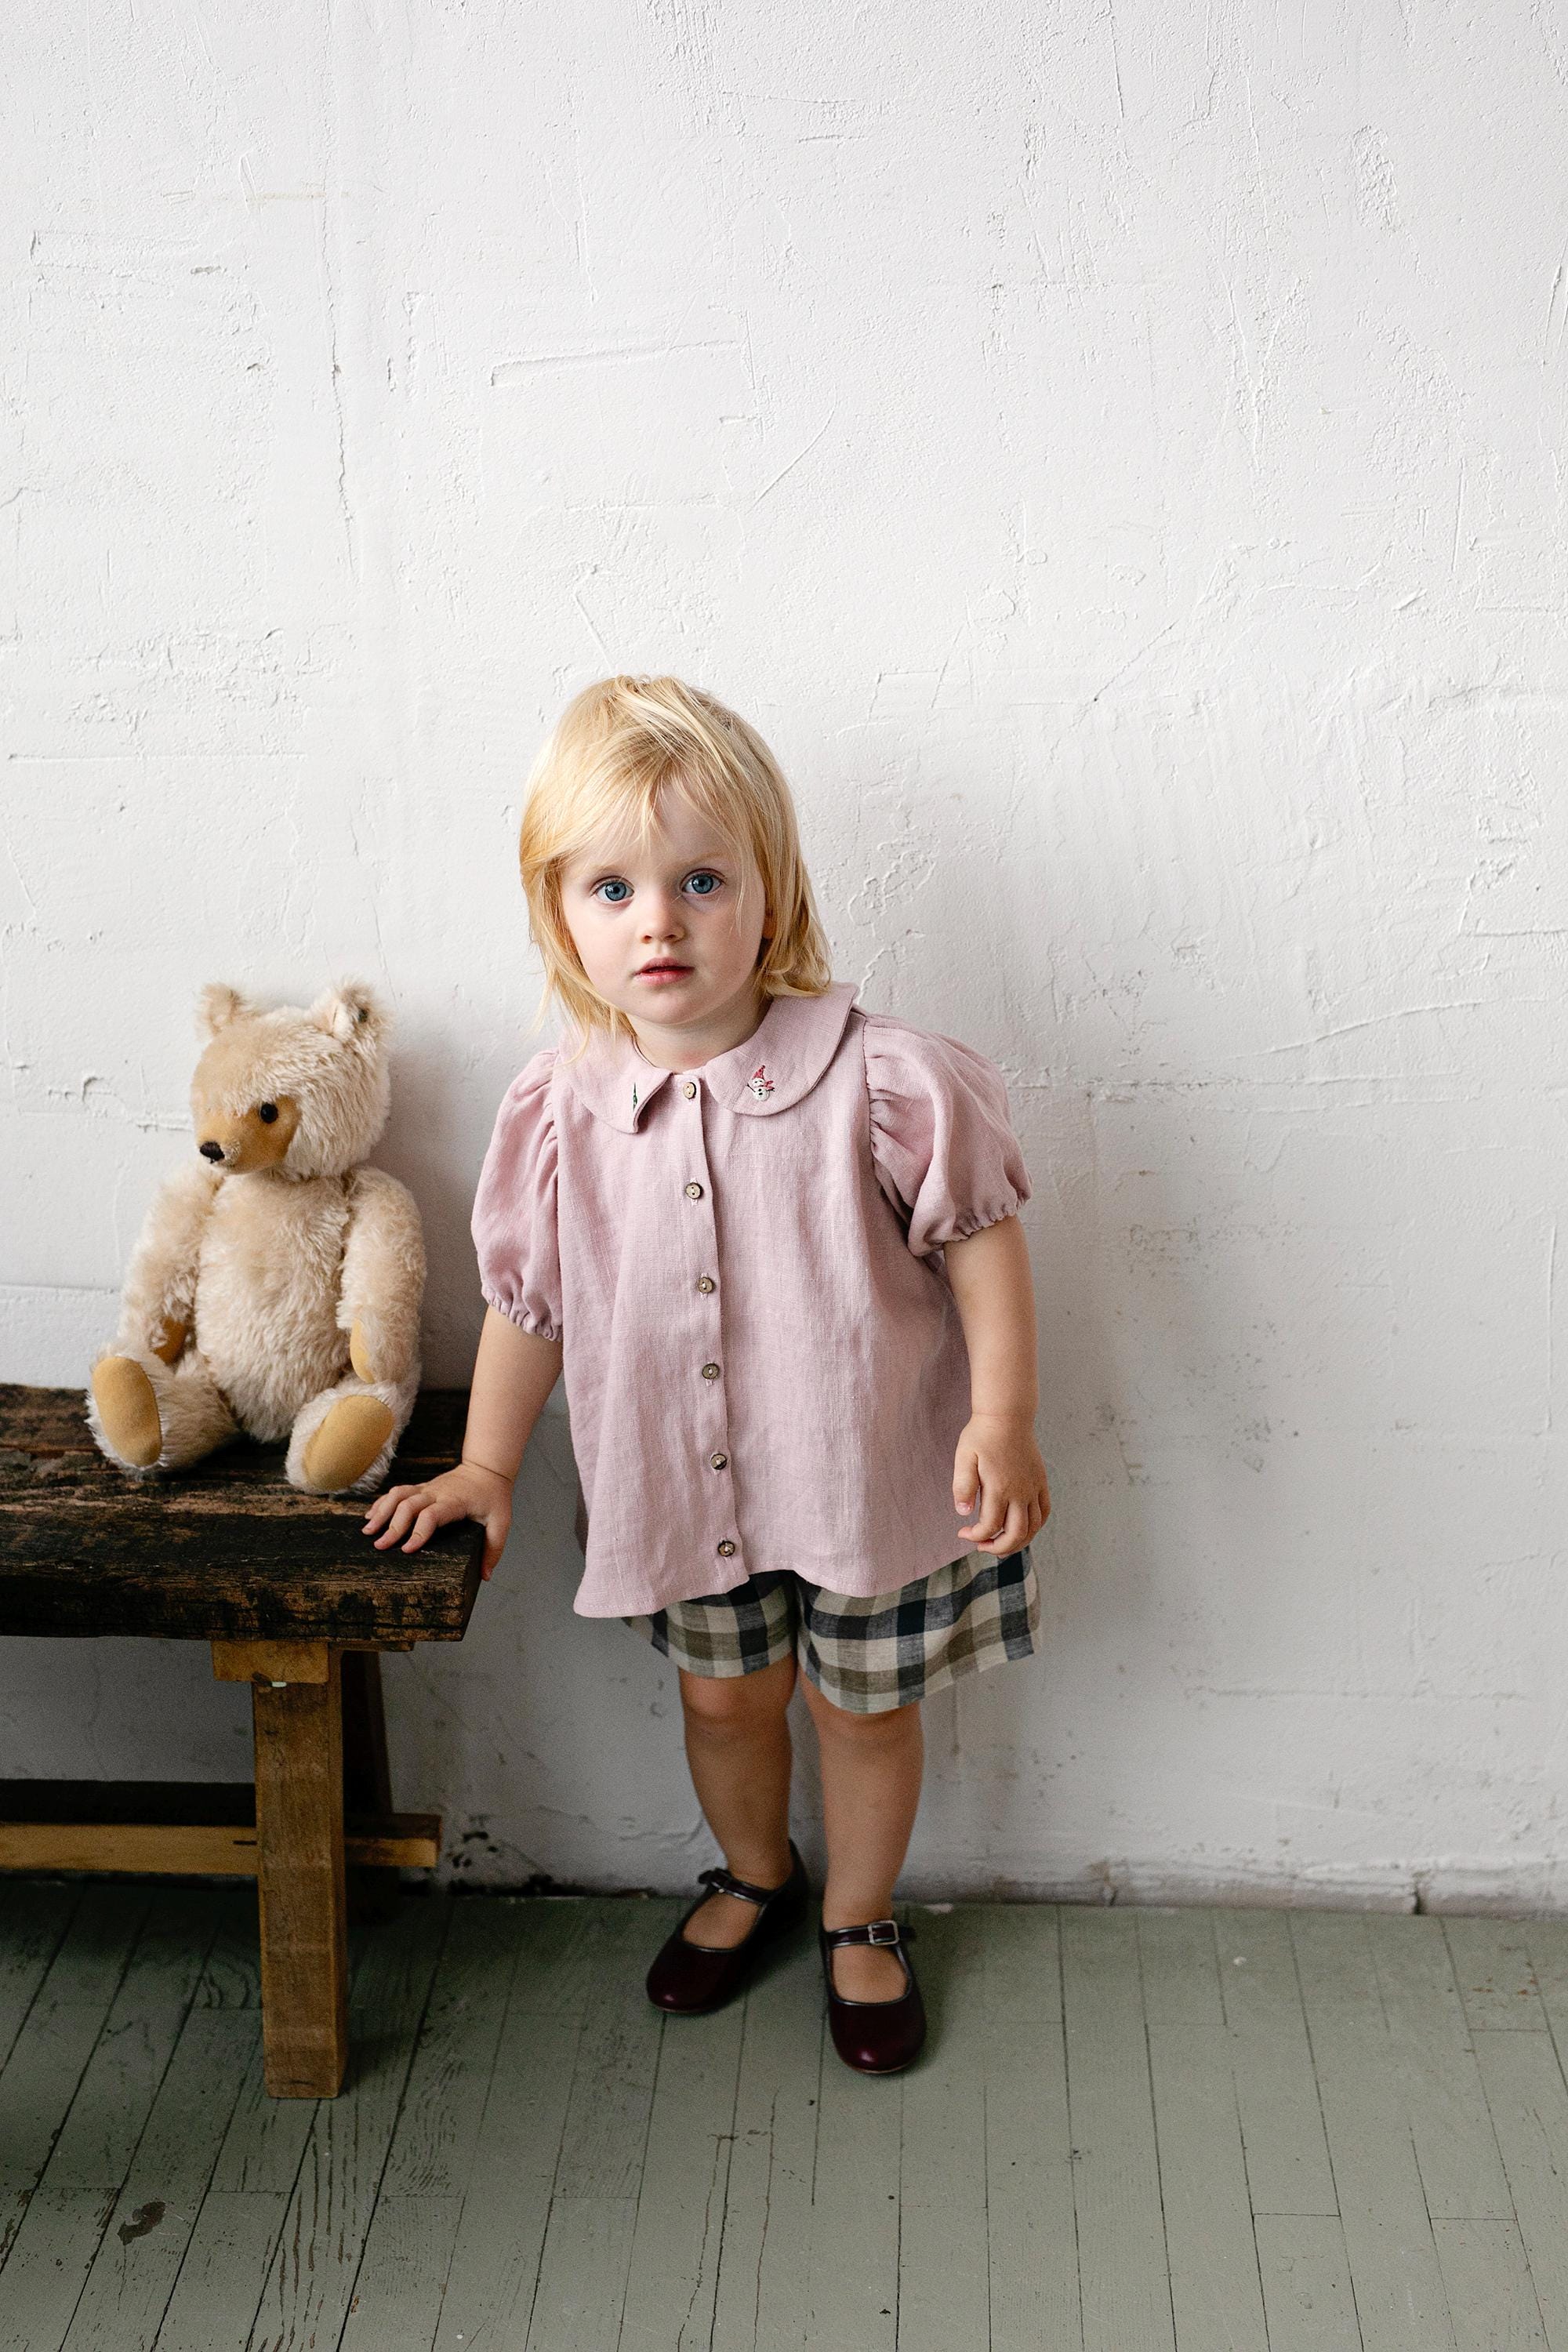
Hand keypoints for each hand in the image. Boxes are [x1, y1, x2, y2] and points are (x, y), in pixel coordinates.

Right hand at [362, 1460, 513, 1580]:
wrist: (487, 1469)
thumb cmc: (494, 1498)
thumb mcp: (501, 1523)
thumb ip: (493, 1549)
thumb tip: (485, 1576)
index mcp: (455, 1502)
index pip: (432, 1515)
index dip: (418, 1531)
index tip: (407, 1549)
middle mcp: (437, 1493)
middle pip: (409, 1505)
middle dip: (392, 1526)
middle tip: (379, 1546)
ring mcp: (427, 1488)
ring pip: (398, 1494)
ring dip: (381, 1511)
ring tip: (367, 1531)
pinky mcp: (422, 1487)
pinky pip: (398, 1492)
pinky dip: (382, 1503)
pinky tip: (370, 1516)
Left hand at [953, 1413, 1050, 1555]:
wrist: (1008, 1415)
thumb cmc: (982, 1435)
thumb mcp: (964, 1457)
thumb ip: (962, 1486)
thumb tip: (963, 1513)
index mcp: (999, 1487)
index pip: (990, 1527)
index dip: (976, 1536)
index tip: (963, 1532)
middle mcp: (1020, 1491)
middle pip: (1016, 1534)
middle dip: (998, 1547)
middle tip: (982, 1545)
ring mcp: (1033, 1487)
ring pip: (1034, 1527)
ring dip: (1018, 1541)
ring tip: (1001, 1542)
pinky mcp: (1041, 1481)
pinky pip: (1044, 1511)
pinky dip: (1036, 1526)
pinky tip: (1022, 1527)